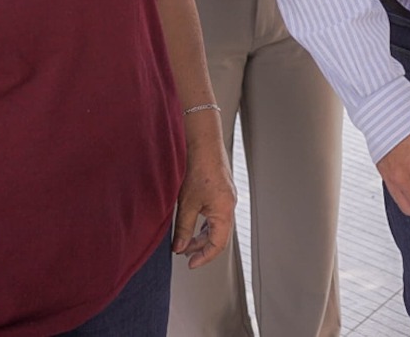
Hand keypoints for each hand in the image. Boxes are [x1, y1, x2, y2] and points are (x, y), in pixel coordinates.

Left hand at [172, 136, 236, 268]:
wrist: (204, 145)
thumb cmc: (198, 170)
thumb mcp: (186, 204)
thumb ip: (184, 229)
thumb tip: (180, 248)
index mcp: (224, 212)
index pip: (218, 244)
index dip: (204, 257)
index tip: (191, 264)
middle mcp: (229, 206)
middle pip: (219, 236)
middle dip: (201, 247)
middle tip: (184, 254)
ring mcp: (227, 199)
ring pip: (218, 226)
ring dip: (202, 236)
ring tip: (185, 242)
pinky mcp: (223, 193)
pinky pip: (217, 215)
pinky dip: (205, 225)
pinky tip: (193, 225)